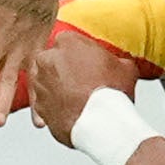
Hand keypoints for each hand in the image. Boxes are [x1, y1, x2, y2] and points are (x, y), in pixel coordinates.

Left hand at [26, 24, 145, 144]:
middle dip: (64, 68)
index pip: (69, 40)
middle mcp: (48, 60)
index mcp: (68, 42)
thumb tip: (122, 63)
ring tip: (79, 99)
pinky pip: (46, 103)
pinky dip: (56, 107)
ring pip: (47, 82)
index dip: (79, 52)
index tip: (88, 61)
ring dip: (59, 88)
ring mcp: (41, 83)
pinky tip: (73, 112)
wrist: (100, 123)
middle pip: (54, 59)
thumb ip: (117, 60)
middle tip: (82, 81)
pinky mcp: (38, 106)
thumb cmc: (112, 92)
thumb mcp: (125, 67)